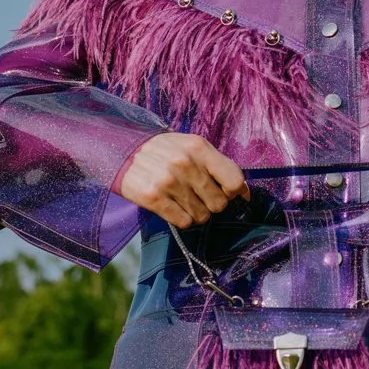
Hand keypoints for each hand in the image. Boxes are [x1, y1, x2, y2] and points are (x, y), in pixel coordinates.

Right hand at [117, 132, 249, 227]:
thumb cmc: (166, 150)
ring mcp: (168, 182)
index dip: (235, 192)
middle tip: (198, 195)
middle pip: (219, 203)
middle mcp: (185, 164)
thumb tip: (244, 192)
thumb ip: (218, 165)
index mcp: (199, 148)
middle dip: (212, 203)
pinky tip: (173, 206)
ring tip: (183, 198)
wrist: (124, 150)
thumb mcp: (193, 146)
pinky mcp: (153, 198)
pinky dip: (182, 218)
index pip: (234, 181)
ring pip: (202, 216)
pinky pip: (183, 222)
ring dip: (196, 212)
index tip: (228, 192)